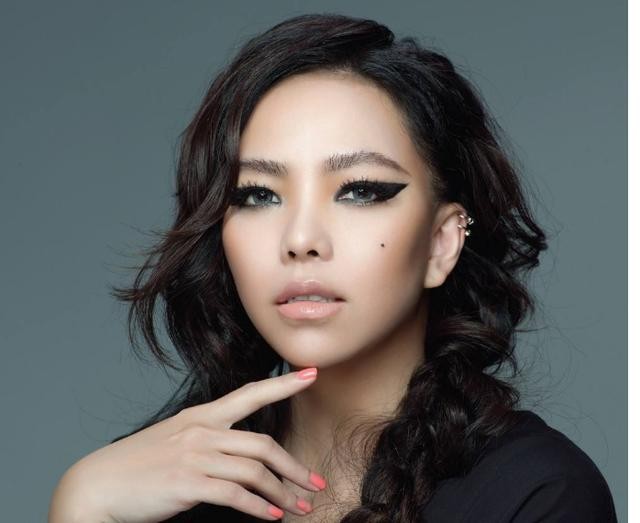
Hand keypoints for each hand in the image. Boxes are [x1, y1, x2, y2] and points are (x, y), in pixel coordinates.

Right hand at [49, 367, 322, 521]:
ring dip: (283, 492)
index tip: (310, 374)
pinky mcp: (188, 483)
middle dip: (294, 466)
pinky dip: (259, 508)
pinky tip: (272, 517)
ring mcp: (195, 456)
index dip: (283, 384)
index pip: (250, 393)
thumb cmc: (136, 465)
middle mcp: (202, 431)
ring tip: (299, 507)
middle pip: (263, 443)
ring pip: (254, 471)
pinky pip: (236, 495)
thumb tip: (237, 457)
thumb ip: (207, 441)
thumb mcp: (174, 440)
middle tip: (314, 482)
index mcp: (201, 416)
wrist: (95, 485)